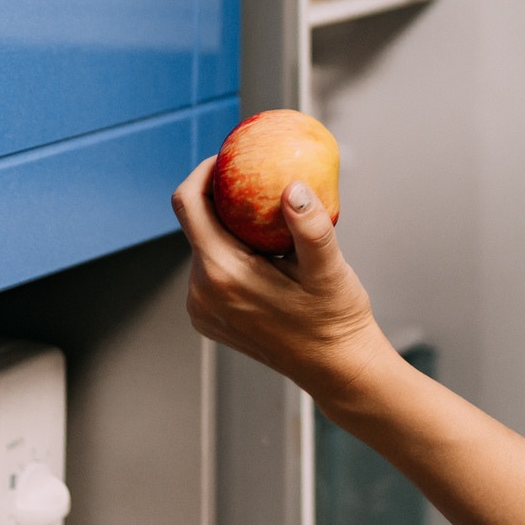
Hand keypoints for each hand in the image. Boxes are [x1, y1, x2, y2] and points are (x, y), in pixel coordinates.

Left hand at [171, 156, 391, 401]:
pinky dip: (229, 253)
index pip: (188, 205)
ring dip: (228, 227)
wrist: (335, 367)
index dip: (202, 172)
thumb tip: (293, 188)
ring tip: (266, 217)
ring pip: (204, 246)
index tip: (228, 157)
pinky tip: (263, 251)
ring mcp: (202, 309)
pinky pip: (210, 271)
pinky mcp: (209, 318)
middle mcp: (201, 293)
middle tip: (257, 180)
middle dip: (222, 198)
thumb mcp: (328, 268)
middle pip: (196, 224)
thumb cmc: (335, 318)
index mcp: (221, 275)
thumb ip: (310, 226)